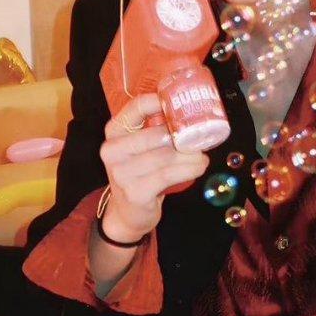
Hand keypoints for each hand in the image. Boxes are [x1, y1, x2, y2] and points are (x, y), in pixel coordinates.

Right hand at [99, 94, 208, 240]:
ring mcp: (122, 173)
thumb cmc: (139, 173)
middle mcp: (112, 150)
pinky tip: (199, 167)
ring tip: (202, 156)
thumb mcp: (138, 147)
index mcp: (113, 131)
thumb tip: (188, 110)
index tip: (183, 105)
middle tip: (200, 138)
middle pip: (157, 133)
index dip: (162, 102)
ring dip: (191, 155)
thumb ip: (154, 128)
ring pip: (166, 155)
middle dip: (184, 136)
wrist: (127, 213)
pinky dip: (189, 169)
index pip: (137, 106)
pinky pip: (169, 174)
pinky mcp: (135, 192)